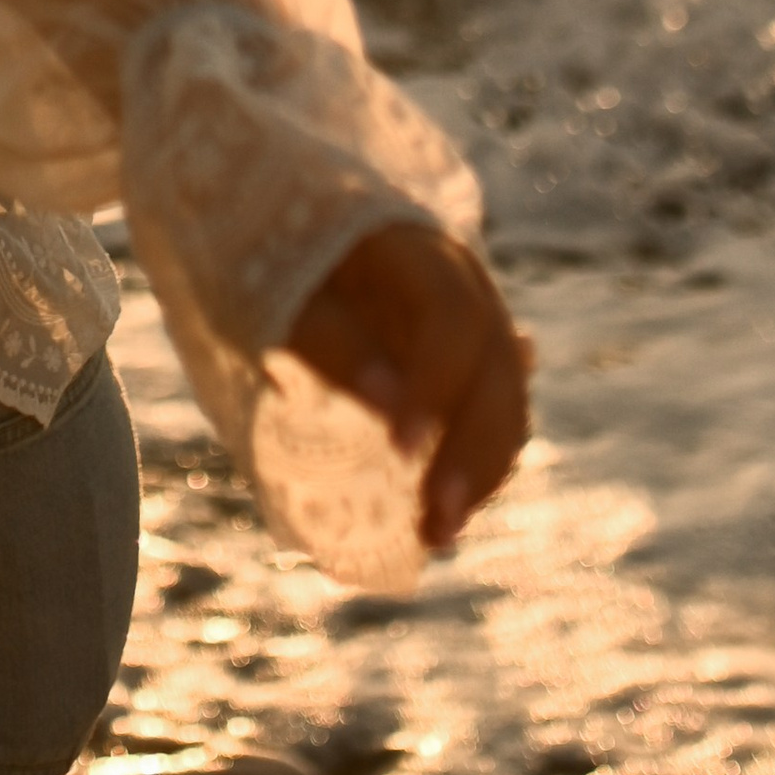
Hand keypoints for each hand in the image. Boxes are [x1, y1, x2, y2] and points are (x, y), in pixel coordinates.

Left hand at [284, 224, 532, 552]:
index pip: (453, 318)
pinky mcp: (467, 371)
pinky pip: (492, 420)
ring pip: (506, 404)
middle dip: (472, 453)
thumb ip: (333, 341)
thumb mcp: (282, 296)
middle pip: (495, 371)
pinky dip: (474, 469)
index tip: (402, 451)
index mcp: (422, 254)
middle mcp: (467, 290)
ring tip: (438, 536)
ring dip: (481, 475)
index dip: (438, 384)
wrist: (274, 238)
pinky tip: (445, 515)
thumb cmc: (268, 264)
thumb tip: (389, 401)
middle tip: (436, 525)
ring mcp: (476, 330)